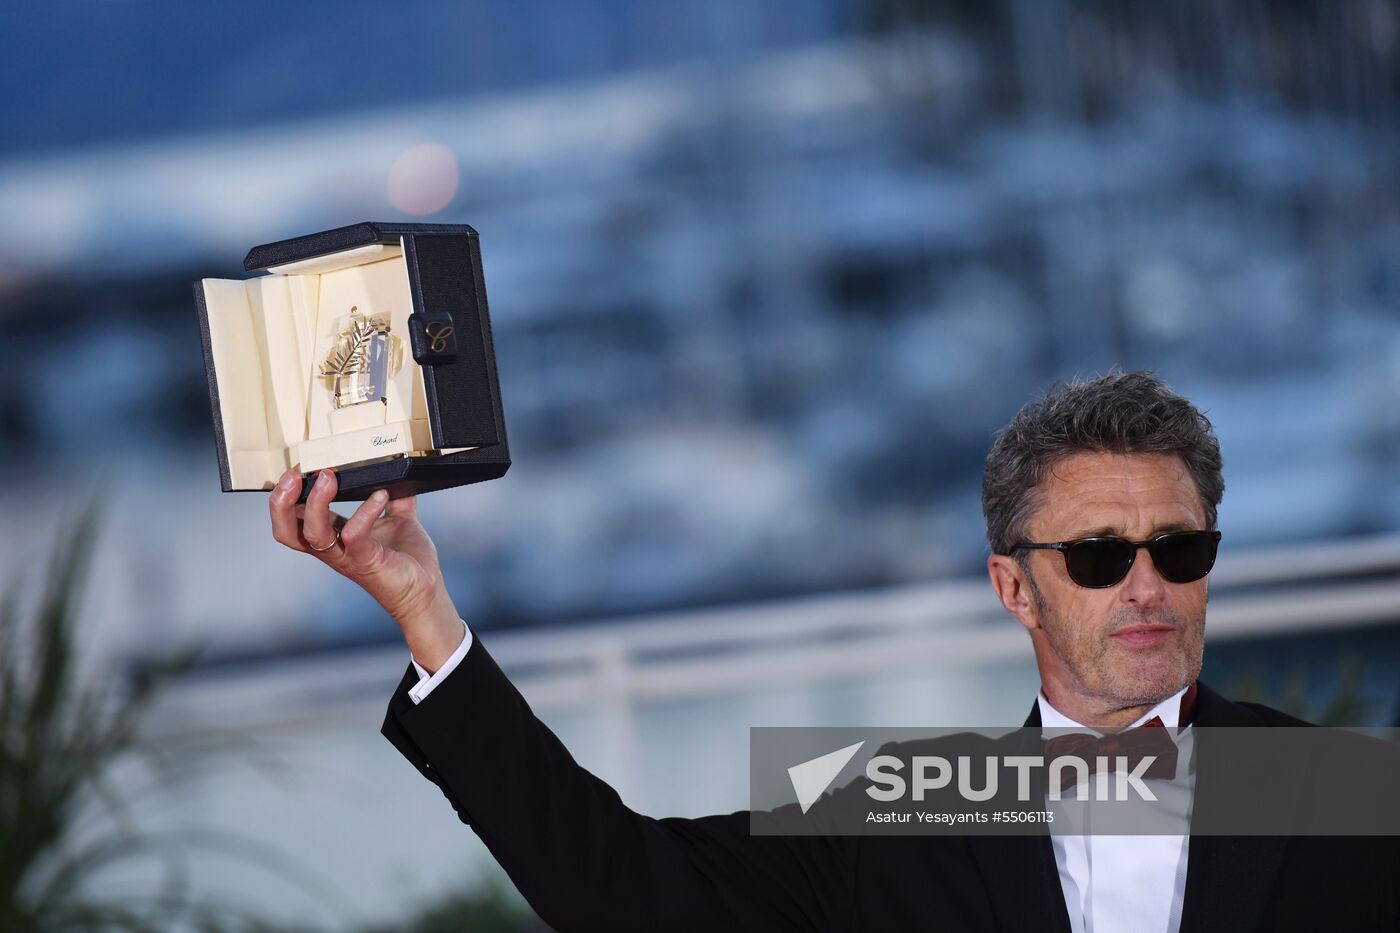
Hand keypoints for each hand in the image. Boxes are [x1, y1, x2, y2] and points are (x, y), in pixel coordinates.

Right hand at [268, 467, 464, 670]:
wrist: (426, 591)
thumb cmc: (409, 561)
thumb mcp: (399, 521)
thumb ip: (396, 498)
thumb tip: (400, 473)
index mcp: (335, 535)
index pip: (295, 517)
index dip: (287, 494)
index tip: (299, 467)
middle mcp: (334, 548)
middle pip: (288, 531)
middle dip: (282, 502)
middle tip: (293, 474)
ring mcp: (348, 556)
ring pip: (312, 534)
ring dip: (315, 503)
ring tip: (327, 477)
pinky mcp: (368, 560)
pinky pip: (355, 535)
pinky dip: (365, 512)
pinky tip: (381, 495)